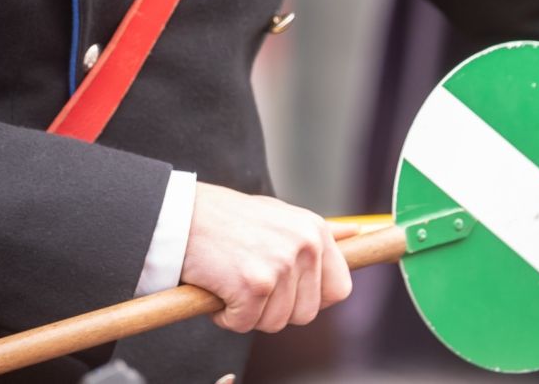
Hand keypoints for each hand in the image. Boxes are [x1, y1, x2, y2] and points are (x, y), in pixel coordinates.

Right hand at [179, 181, 355, 332]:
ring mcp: (280, 265)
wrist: (181, 214)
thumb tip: (357, 233)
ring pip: (276, 323)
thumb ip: (318, 233)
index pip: (340, 289)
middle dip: (276, 308)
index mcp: (315, 231)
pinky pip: (244, 324)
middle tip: (250, 283)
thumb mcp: (280, 216)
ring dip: (249, 312)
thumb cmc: (228, 219)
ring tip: (232, 280)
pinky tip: (218, 288)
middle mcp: (305, 245)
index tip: (286, 291)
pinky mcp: (253, 285)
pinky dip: (226, 316)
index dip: (311, 299)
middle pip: (306, 313)